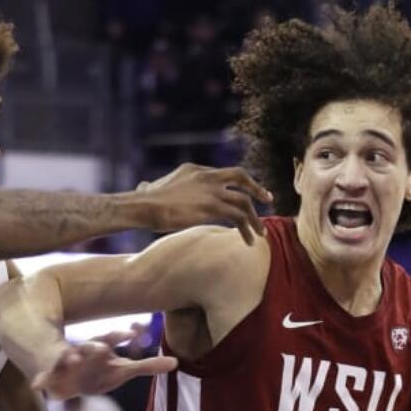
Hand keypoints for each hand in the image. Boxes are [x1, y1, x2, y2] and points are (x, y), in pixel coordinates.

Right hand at [32, 331, 176, 398]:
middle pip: (89, 347)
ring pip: (66, 358)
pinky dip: (40, 381)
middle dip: (95, 347)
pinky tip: (37, 385)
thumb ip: (147, 367)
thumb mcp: (121, 371)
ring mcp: (64, 364)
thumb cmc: (97, 372)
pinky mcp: (50, 378)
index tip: (131, 333)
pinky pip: (43, 378)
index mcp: (99, 348)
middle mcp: (81, 352)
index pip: (111, 339)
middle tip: (102, 348)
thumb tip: (177, 363)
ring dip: (68, 358)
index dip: (119, 336)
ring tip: (71, 359)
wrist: (63, 377)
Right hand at [137, 163, 269, 243]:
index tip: (243, 195)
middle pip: (240, 176)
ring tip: (261, 233)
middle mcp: (207, 176)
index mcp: (194, 169)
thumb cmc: (143, 201)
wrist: (143, 205)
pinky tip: (248, 241)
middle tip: (267, 199)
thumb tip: (142, 186)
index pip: (222, 174)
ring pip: (244, 201)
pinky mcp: (213, 207)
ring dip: (255, 218)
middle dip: (256, 188)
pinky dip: (247, 229)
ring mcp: (211, 190)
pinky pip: (239, 217)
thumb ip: (151, 185)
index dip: (234, 186)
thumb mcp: (150, 187)